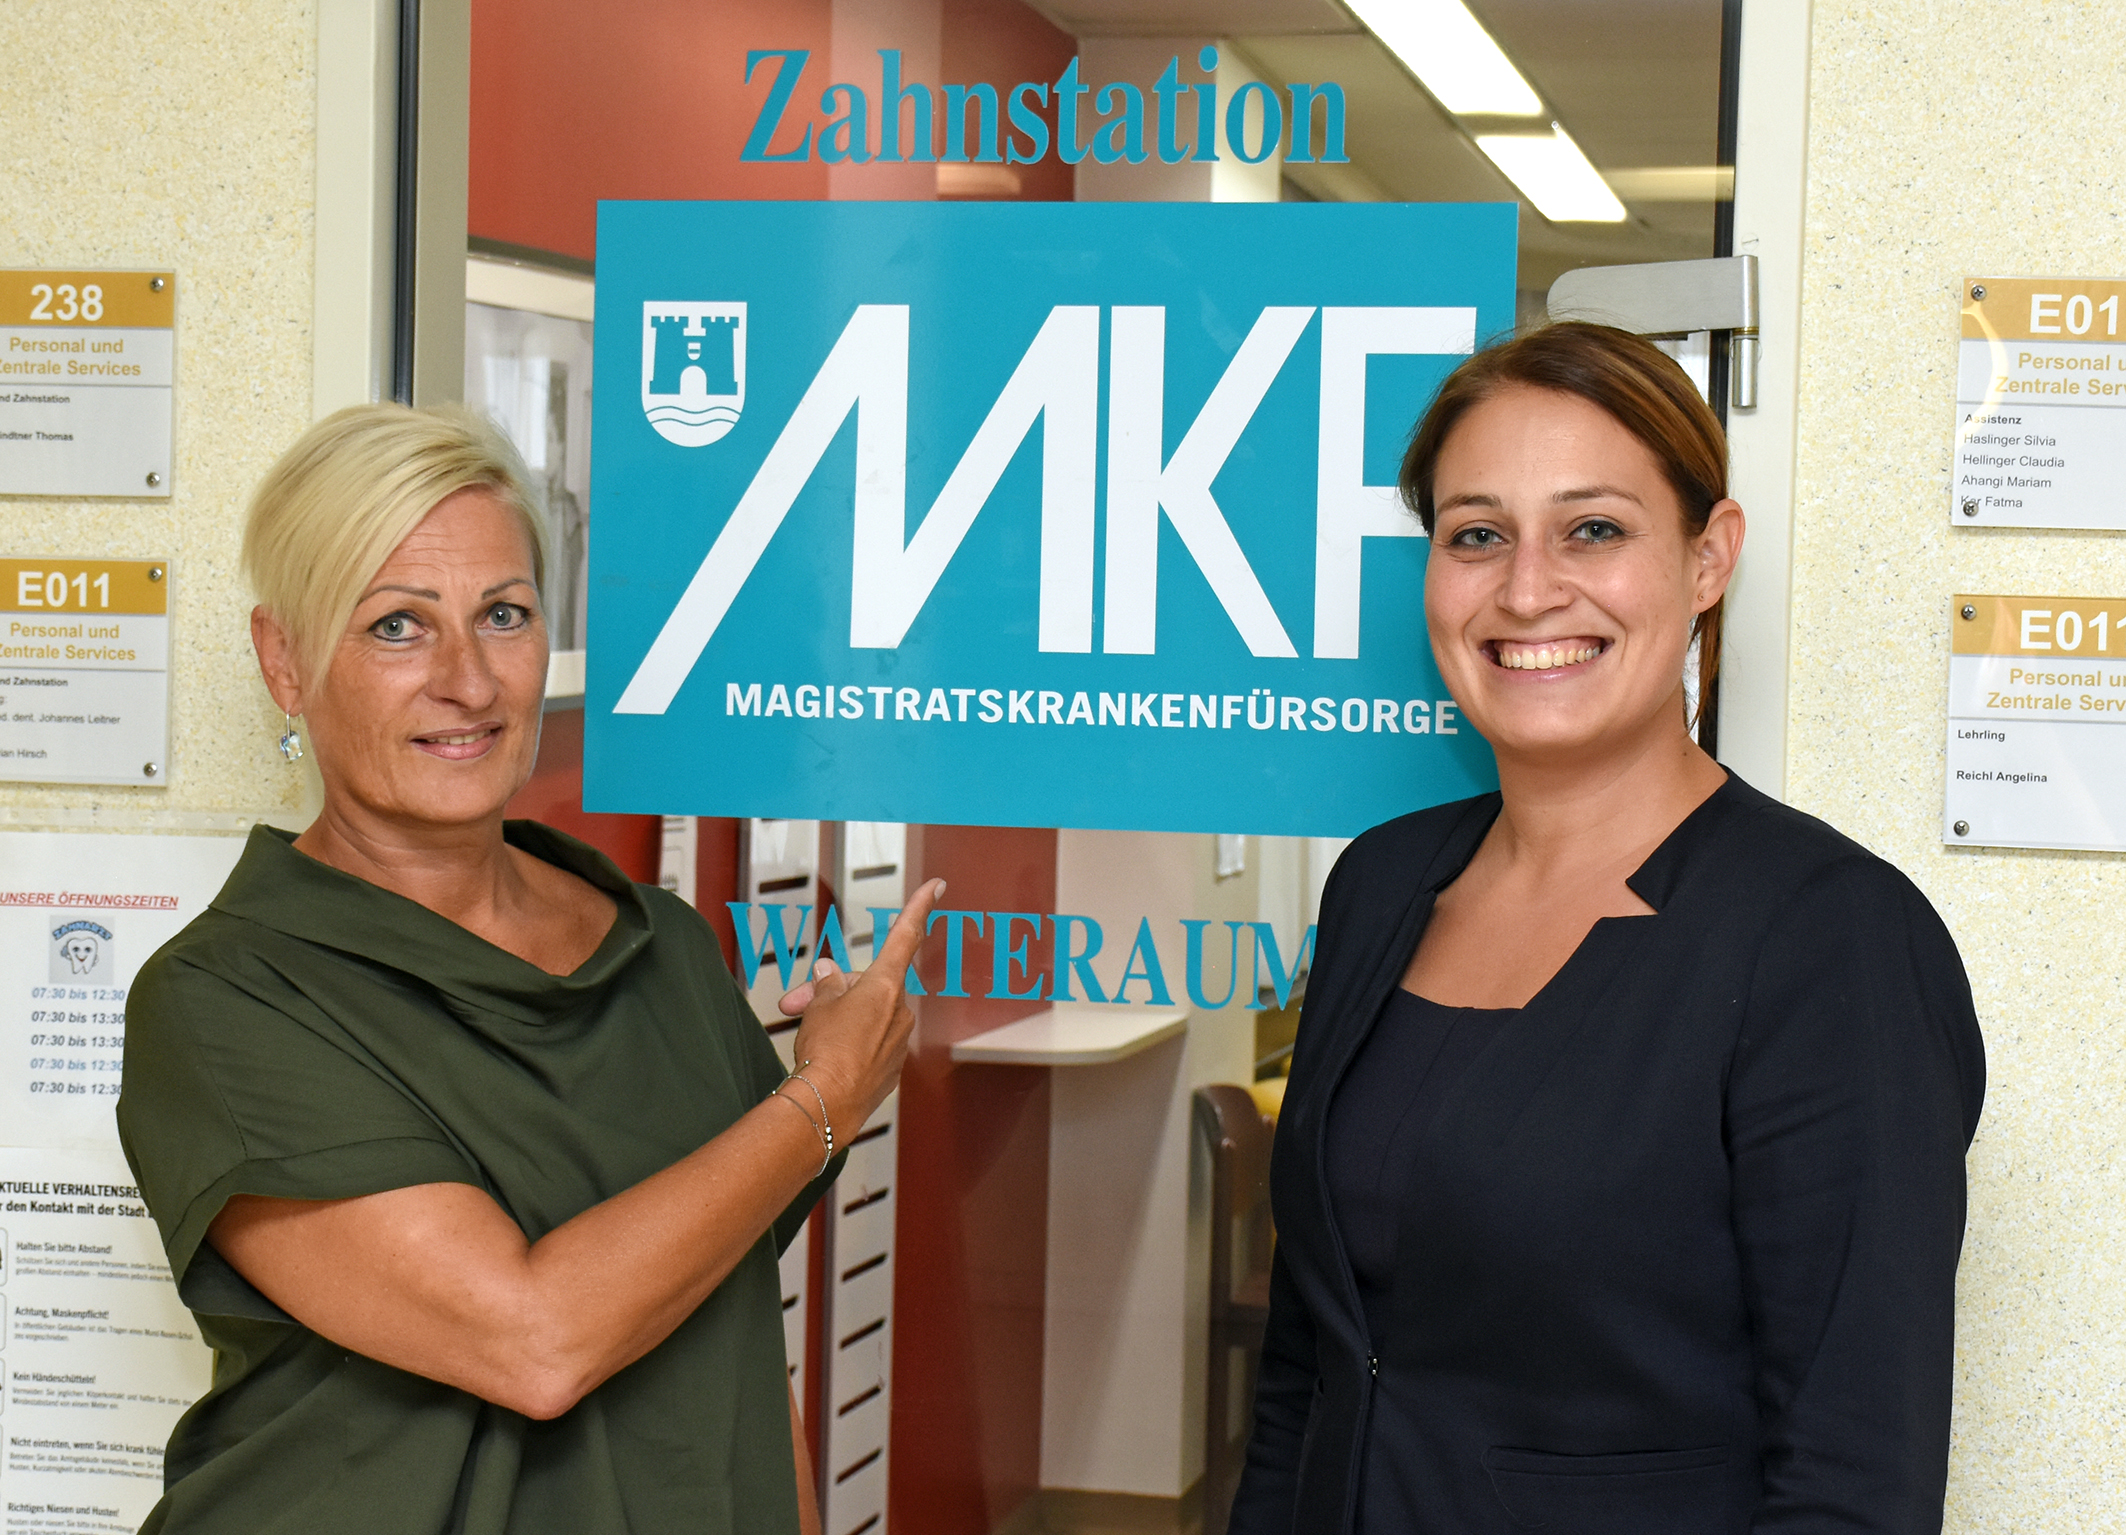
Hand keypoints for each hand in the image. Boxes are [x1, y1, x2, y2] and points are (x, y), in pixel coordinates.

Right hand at [780, 880, 941, 1137]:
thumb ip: (827, 985)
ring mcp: (897, 1042)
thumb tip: (829, 975)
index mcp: (884, 985)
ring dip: (837, 1018)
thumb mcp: (818, 1005)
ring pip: (865, 1017)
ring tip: (808, 1033)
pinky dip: (848, 1045)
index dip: (920, 907)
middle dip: (832, 990)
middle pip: (867, 985)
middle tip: (795, 1002)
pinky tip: (825, 1057)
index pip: (906, 935)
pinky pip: (868, 1045)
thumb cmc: (825, 1054)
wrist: (827, 1105)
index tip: (936, 886)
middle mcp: (899, 1012)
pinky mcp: (890, 1070)